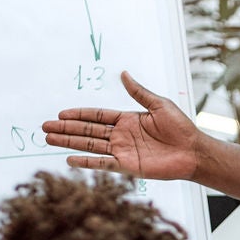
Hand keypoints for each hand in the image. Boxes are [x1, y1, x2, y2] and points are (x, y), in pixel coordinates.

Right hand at [43, 72, 204, 180]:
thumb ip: (139, 92)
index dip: (78, 115)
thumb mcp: (159, 104)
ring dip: (69, 142)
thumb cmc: (181, 127)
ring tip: (49, 139)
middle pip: (87, 131)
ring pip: (90, 145)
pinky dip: (86, 162)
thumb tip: (124, 74)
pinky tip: (70, 159)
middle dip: (66, 129)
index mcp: (127, 119)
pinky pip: (103, 164)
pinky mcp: (128, 166)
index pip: (96, 116)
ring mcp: (123, 151)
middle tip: (45, 127)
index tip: (60, 114)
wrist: (194, 151)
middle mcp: (121, 135)